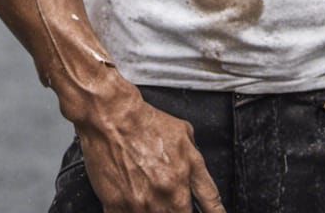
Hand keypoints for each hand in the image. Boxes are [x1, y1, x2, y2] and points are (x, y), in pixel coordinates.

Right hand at [76, 88, 224, 212]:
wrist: (112, 119)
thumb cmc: (144, 123)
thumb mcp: (184, 134)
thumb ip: (195, 159)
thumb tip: (198, 177)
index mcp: (186, 173)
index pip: (212, 205)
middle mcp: (168, 193)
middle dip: (182, 209)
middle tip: (175, 200)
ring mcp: (143, 205)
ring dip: (159, 211)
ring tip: (154, 199)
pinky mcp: (119, 209)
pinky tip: (137, 204)